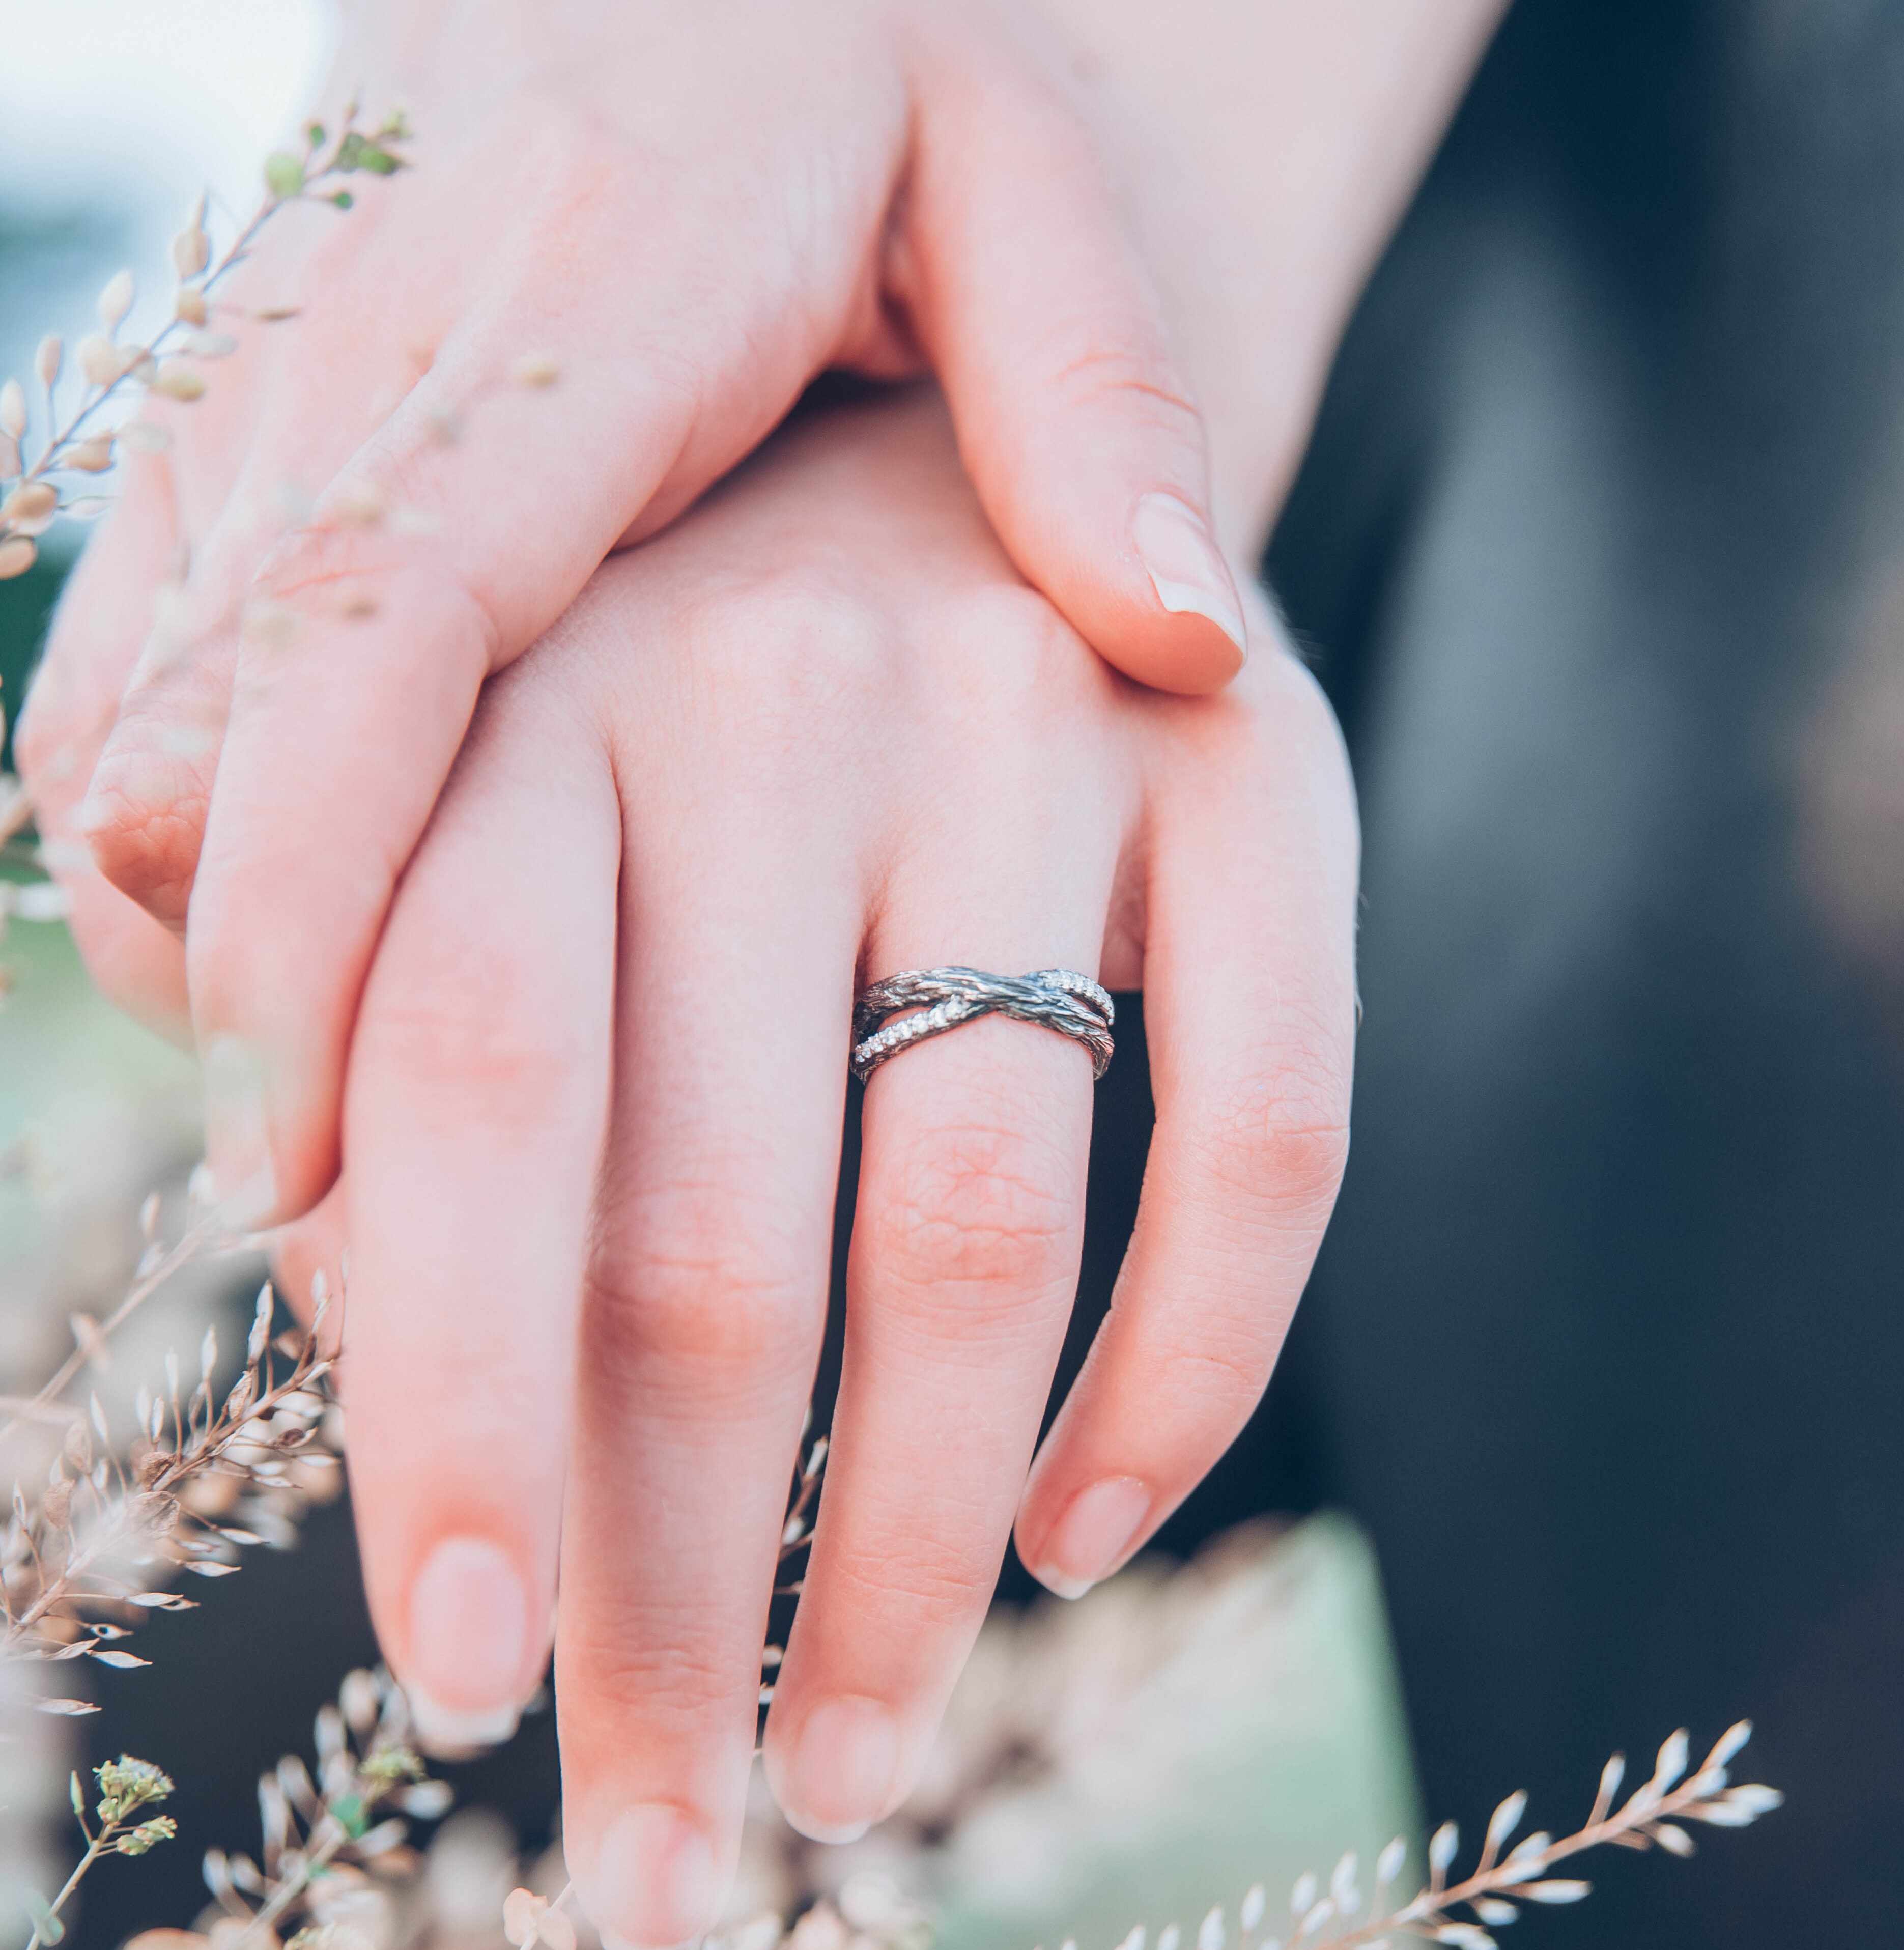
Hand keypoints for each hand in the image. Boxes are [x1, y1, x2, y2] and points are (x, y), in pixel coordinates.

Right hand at [17, 0, 1250, 1225]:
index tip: (317, 1146)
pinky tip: (339, 1043)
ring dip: (238, 1002)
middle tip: (363, 1290)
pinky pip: (143, 738)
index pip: (385, 625)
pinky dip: (217, 909)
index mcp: (572, 296)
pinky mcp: (224, 485)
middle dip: (262, 1050)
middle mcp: (363, 365)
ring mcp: (261, 428)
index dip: (314, 891)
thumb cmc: (867, 64)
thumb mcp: (1024, 176)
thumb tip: (1179, 634)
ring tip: (378, 1229)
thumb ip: (1098, 391)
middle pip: (216, 749)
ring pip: (142, 770)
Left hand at [266, 388, 1356, 1949]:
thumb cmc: (675, 689)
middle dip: (676, 1599)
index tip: (467, 1702)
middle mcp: (782, 705)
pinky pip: (1269, 1135)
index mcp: (531, 717)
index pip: (465, 1121)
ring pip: (983, 1235)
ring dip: (908, 1562)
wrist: (957, 404)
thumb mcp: (499, 798)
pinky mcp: (1271, 767)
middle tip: (664, 1859)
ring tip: (856, 1764)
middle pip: (713, 1239)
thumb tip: (405, 1399)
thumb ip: (425, 1078)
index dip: (458, 1437)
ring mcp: (1049, 727)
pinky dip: (1182, 1381)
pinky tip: (1085, 1538)